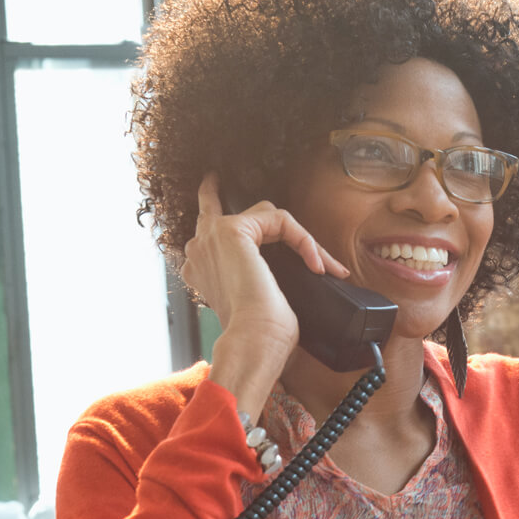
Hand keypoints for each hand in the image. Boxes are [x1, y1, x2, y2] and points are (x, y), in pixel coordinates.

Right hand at [185, 172, 347, 414]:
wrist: (253, 341)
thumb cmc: (257, 334)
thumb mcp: (253, 300)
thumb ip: (255, 278)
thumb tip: (296, 276)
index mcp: (198, 271)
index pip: (204, 236)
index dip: (212, 217)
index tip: (215, 203)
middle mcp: (197, 251)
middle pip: (212, 207)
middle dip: (213, 193)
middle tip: (212, 178)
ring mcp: (211, 238)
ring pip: (263, 216)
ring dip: (297, 237)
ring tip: (321, 261)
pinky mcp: (233, 230)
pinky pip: (281, 221)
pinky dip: (305, 242)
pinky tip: (317, 264)